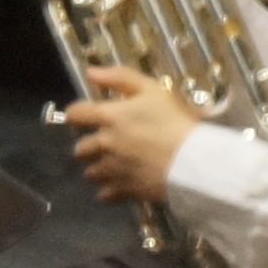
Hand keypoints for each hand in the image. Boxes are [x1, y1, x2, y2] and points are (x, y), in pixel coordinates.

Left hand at [60, 62, 198, 200]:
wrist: (193, 160)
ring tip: (116, 164)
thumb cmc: (175, 120)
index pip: (74, 114)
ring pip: (91, 173)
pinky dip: (111, 190)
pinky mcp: (123, 189)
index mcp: (108, 117)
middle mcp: (104, 144)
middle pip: (80, 148)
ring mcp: (112, 169)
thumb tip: (90, 73)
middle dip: (89, 146)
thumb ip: (119, 77)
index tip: (84, 117)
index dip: (76, 115)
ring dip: (99, 168)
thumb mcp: (152, 89)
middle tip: (107, 143)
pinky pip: (105, 193)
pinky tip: (123, 183)